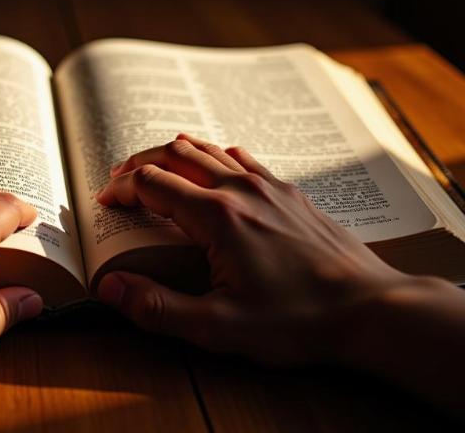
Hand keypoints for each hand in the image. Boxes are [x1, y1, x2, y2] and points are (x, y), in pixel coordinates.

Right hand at [95, 134, 416, 363]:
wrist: (371, 307)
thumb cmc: (298, 320)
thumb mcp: (221, 328)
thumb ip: (159, 307)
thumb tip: (109, 288)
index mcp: (216, 216)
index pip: (152, 184)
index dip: (121, 189)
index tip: (105, 201)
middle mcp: (238, 188)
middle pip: (174, 154)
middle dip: (139, 162)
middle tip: (118, 179)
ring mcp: (266, 184)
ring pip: (206, 148)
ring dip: (171, 153)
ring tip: (152, 167)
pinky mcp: (286, 189)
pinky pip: (240, 156)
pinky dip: (212, 154)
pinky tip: (211, 165)